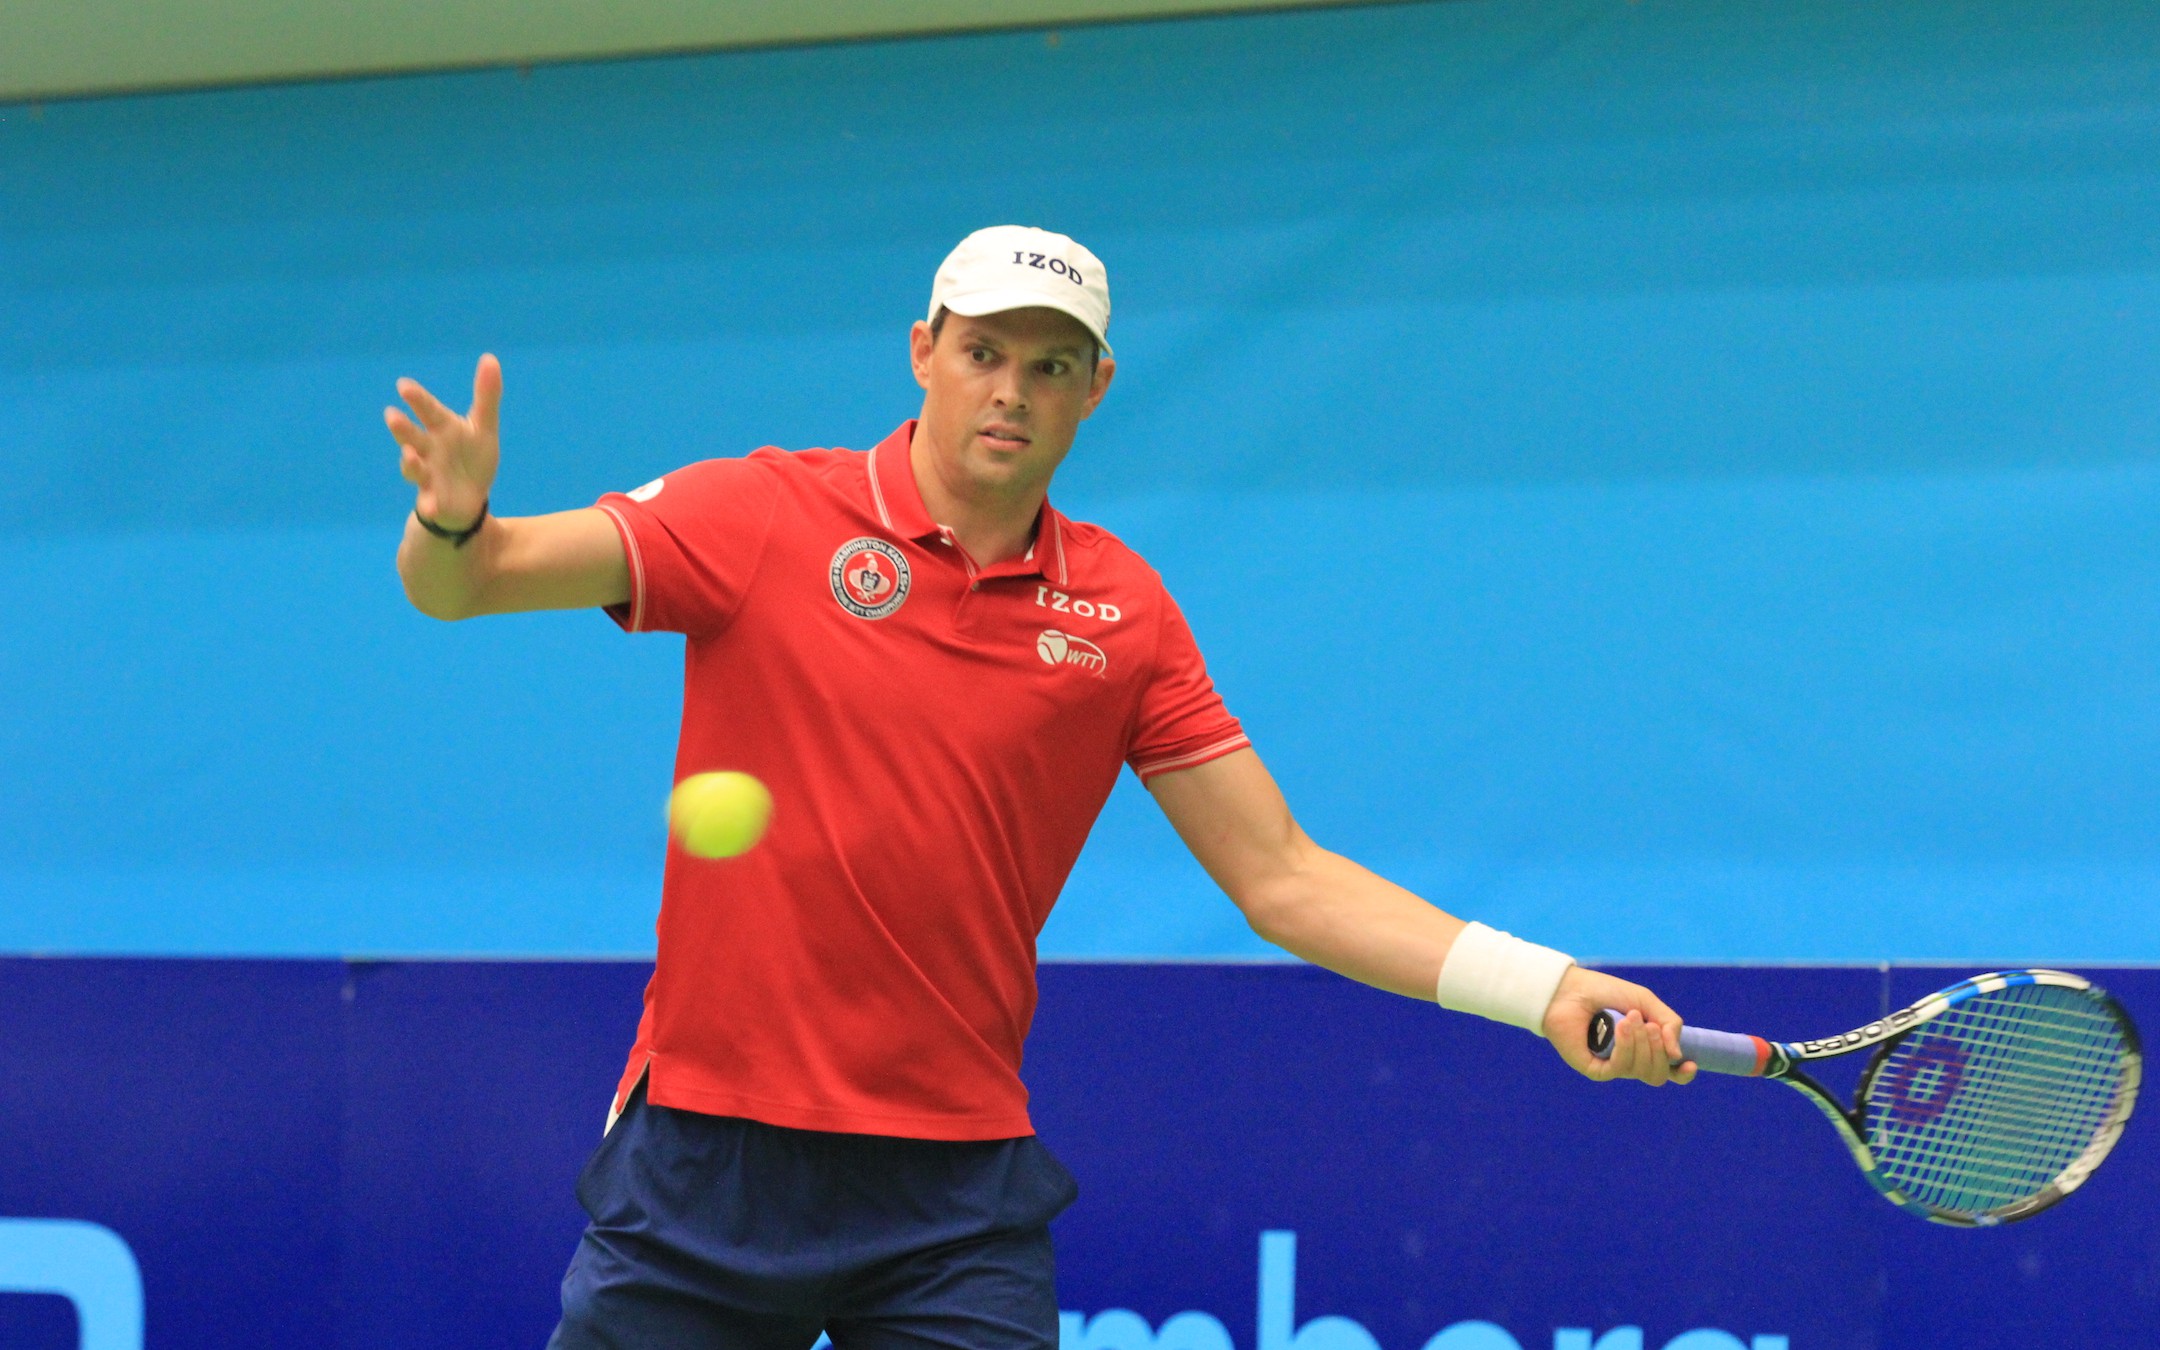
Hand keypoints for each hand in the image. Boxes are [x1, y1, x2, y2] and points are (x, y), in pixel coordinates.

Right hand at [387, 354, 500, 530]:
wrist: (470, 497)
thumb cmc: (472, 457)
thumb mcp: (483, 427)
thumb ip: (486, 396)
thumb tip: (491, 358)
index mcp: (441, 428)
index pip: (428, 410)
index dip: (417, 399)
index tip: (403, 385)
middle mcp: (428, 449)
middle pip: (413, 436)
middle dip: (402, 428)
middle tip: (391, 415)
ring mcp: (428, 475)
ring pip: (414, 467)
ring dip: (409, 462)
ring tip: (408, 455)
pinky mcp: (433, 499)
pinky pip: (428, 503)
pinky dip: (428, 505)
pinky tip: (430, 507)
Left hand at [1540, 965, 1695, 1086]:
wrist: (1571, 988)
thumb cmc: (1606, 992)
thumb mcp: (1646, 1002)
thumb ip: (1670, 1024)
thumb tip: (1678, 1056)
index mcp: (1646, 1047)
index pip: (1670, 1072)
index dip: (1683, 1073)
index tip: (1690, 1063)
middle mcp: (1631, 1061)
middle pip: (1658, 1074)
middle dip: (1659, 1050)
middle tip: (1648, 1025)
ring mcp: (1613, 1067)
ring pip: (1642, 1072)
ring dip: (1641, 1044)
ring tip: (1628, 1018)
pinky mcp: (1595, 1069)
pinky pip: (1619, 1069)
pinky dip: (1625, 1048)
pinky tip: (1621, 1028)